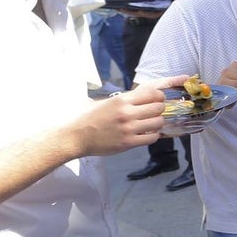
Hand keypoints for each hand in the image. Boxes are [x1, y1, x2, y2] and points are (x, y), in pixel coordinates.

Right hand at [67, 75, 188, 155]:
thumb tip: (144, 96)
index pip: (152, 93)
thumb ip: (125, 100)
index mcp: (121, 100)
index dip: (159, 96)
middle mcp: (127, 113)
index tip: (158, 100)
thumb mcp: (107, 102)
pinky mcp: (129, 142)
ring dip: (158, 123)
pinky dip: (153, 135)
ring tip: (151, 124)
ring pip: (158, 123)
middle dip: (160, 109)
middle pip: (158, 107)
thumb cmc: (90, 118)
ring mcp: (129, 128)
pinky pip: (152, 138)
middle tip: (155, 113)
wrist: (76, 137)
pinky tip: (147, 134)